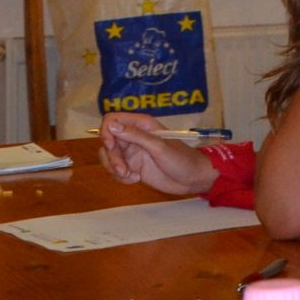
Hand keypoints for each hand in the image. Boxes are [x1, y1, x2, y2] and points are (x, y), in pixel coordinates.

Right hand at [100, 113, 216, 194]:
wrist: (192, 179)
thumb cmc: (181, 159)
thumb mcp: (159, 147)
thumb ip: (136, 136)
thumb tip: (112, 126)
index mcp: (141, 124)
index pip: (112, 120)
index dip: (107, 132)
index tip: (111, 146)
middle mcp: (133, 136)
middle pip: (107, 141)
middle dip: (112, 157)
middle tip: (124, 170)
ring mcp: (131, 152)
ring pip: (108, 156)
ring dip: (115, 169)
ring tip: (132, 177)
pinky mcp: (131, 166)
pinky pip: (114, 169)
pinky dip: (120, 177)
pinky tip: (135, 179)